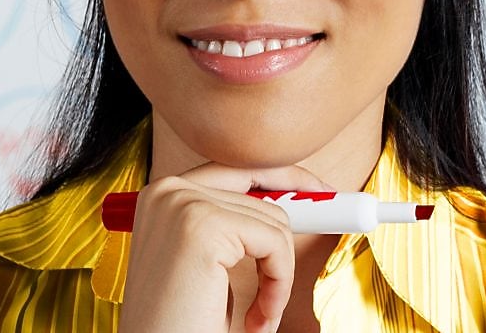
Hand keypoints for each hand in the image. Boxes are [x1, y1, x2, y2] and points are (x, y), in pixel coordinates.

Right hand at [117, 164, 331, 332]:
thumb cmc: (183, 320)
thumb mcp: (210, 262)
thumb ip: (236, 224)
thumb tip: (296, 194)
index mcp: (164, 195)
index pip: (239, 168)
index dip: (285, 178)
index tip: (321, 192)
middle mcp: (168, 190)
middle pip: (262, 192)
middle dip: (290, 232)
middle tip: (312, 247)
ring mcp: (183, 203)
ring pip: (275, 219)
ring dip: (278, 274)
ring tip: (259, 314)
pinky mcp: (203, 225)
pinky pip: (276, 242)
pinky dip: (279, 284)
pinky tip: (257, 318)